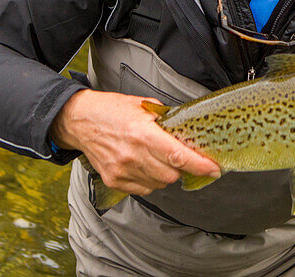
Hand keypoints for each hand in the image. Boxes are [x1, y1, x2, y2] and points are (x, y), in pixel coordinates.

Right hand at [50, 89, 219, 195]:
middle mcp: (133, 155)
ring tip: (155, 156)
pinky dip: (150, 180)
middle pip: (172, 175)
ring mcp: (122, 171)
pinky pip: (144, 189)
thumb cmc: (111, 110)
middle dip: (181, 167)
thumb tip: (188, 133)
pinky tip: (143, 164)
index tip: (214, 169)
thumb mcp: (144, 106)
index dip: (199, 165)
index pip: (178, 156)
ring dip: (165, 174)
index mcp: (142, 134)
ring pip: (159, 184)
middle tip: (178, 155)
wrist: (80, 120)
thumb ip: (167, 121)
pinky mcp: (114, 181)